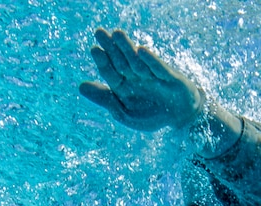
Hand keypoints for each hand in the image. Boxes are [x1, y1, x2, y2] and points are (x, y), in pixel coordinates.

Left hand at [79, 28, 205, 131]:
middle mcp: (136, 77)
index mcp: (123, 86)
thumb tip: (80, 86)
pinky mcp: (169, 77)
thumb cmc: (150, 116)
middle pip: (121, 61)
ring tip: (117, 34)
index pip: (110, 71)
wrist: (180, 119)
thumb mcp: (124, 113)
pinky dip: (151, 61)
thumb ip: (105, 99)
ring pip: (137, 61)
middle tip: (99, 32)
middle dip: (111, 47)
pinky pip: (159, 68)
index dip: (102, 61)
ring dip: (127, 48)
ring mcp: (152, 75)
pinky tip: (141, 51)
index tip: (94, 50)